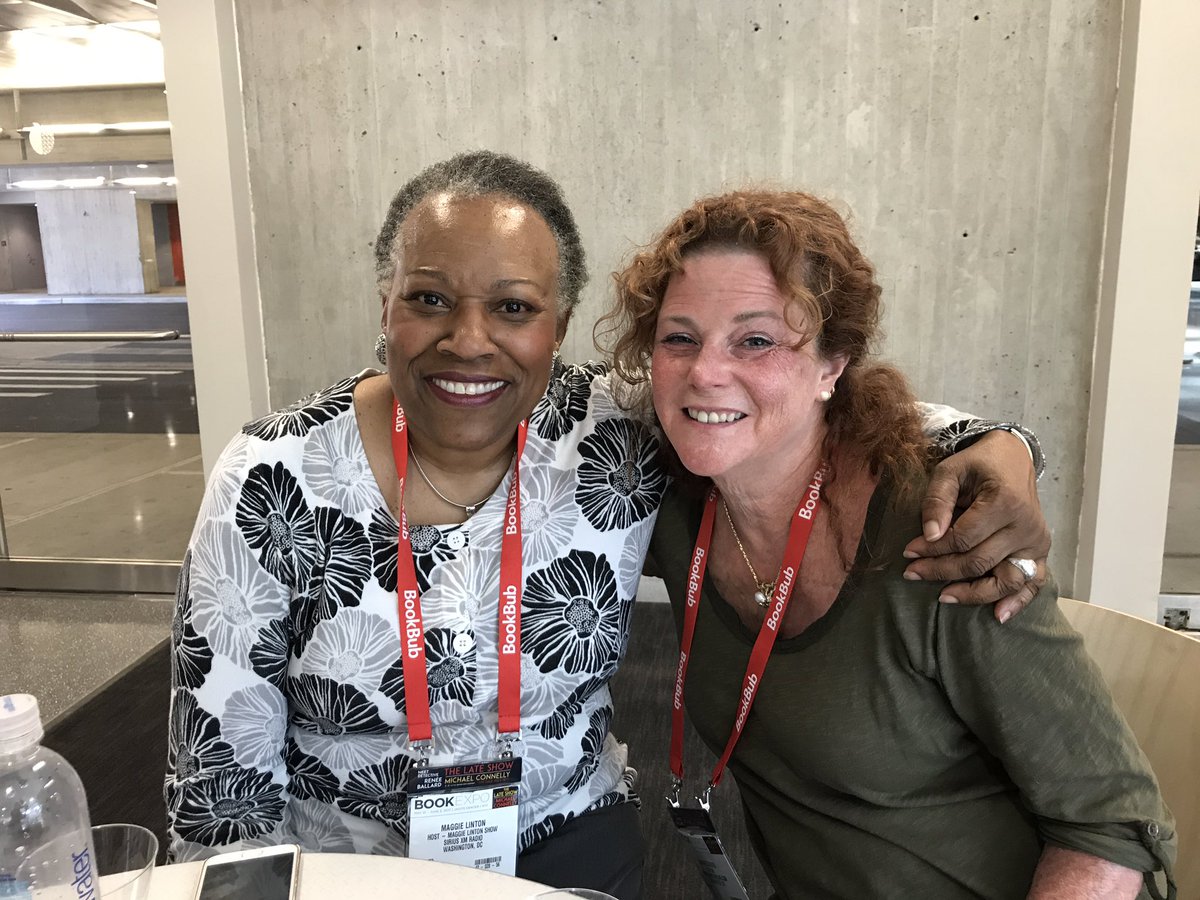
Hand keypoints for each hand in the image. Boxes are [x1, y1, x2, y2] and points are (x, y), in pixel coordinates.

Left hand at [903, 430, 1050, 622]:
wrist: (1012, 459)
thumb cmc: (977, 464)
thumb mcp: (950, 471)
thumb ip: (937, 500)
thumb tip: (929, 535)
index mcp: (1005, 502)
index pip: (963, 539)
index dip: (932, 549)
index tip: (908, 552)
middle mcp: (1026, 526)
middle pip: (979, 561)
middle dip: (941, 570)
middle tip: (912, 573)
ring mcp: (1037, 542)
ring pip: (1005, 580)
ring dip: (973, 594)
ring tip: (943, 597)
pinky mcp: (1040, 552)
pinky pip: (1032, 583)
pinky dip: (1017, 602)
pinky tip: (998, 616)